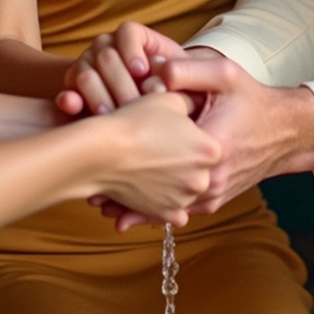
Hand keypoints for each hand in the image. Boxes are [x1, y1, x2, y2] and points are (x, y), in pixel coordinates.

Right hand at [57, 20, 188, 117]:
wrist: (163, 115)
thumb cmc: (184, 90)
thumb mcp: (195, 78)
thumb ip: (188, 72)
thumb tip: (166, 76)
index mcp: (137, 39)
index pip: (127, 33)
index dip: (132, 50)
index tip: (142, 71)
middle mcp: (109, 48)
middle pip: (105, 55)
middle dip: (119, 80)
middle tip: (132, 104)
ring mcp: (89, 68)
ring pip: (84, 72)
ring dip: (97, 93)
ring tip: (112, 114)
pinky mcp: (76, 93)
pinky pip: (66, 91)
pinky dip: (69, 99)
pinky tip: (74, 108)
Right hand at [90, 89, 222, 229]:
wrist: (102, 152)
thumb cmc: (136, 123)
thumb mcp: (171, 100)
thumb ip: (192, 104)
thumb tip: (197, 105)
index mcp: (211, 151)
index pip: (208, 145)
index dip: (191, 139)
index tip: (175, 135)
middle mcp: (204, 178)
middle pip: (199, 169)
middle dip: (184, 162)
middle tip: (162, 152)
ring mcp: (185, 199)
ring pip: (187, 190)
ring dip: (174, 184)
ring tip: (152, 169)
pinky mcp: (166, 213)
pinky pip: (175, 212)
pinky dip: (165, 203)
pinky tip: (153, 190)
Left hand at [94, 54, 313, 229]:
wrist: (285, 132)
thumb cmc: (252, 101)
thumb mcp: (225, 75)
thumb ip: (188, 69)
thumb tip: (153, 69)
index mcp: (210, 145)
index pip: (158, 156)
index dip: (127, 156)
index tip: (100, 155)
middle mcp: (211, 178)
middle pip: (157, 191)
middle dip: (125, 190)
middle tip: (92, 188)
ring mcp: (212, 195)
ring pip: (165, 209)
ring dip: (136, 207)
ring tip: (103, 203)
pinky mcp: (213, 203)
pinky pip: (178, 212)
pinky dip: (154, 210)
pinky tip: (129, 209)